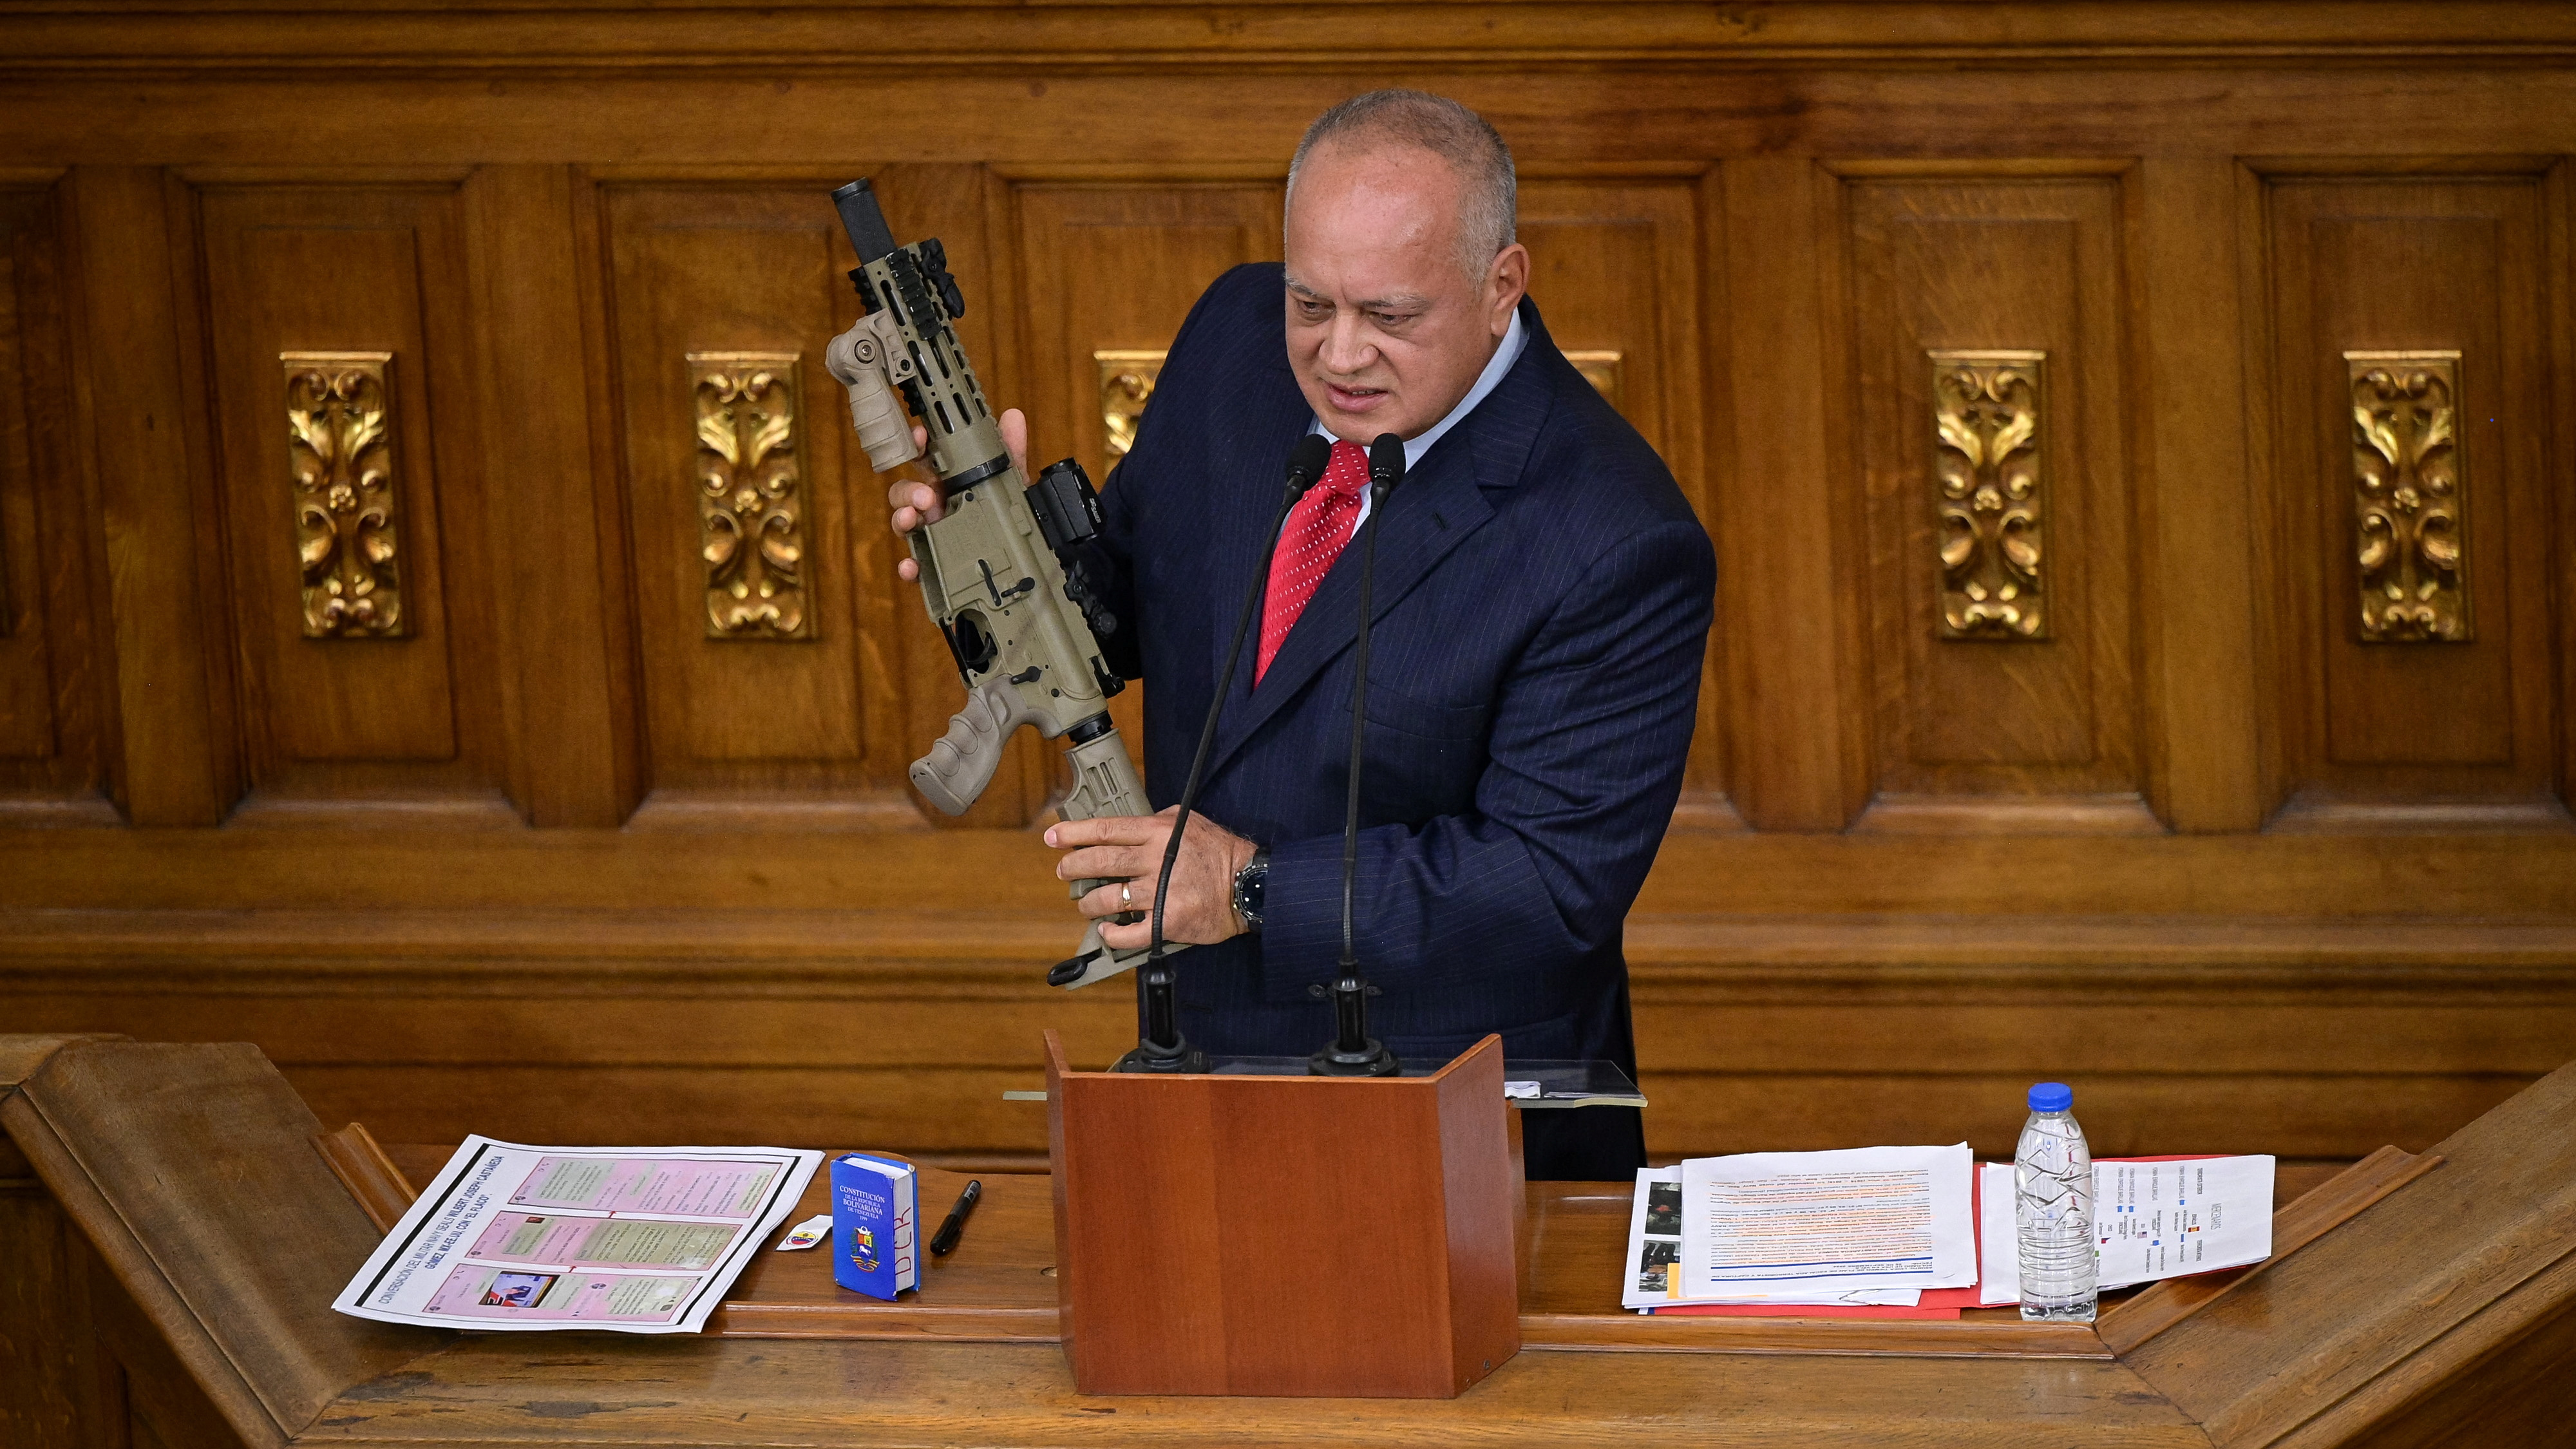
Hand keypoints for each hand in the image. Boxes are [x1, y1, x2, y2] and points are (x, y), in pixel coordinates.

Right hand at [891, 408, 1027, 582]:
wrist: (1021, 568)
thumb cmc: (1009, 523)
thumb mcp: (1013, 487)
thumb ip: (1011, 454)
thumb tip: (1013, 416)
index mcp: (951, 486)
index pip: (926, 461)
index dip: (918, 446)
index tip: (921, 436)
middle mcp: (937, 510)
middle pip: (906, 492)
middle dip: (908, 489)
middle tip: (926, 496)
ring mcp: (933, 538)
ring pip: (904, 525)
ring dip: (902, 519)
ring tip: (914, 519)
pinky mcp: (936, 568)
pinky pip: (916, 567)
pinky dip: (910, 567)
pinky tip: (913, 566)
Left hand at [1047, 807, 1255, 948]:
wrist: (1250, 885)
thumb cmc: (1221, 852)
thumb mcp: (1191, 822)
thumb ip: (1159, 819)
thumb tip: (1131, 824)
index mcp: (1158, 833)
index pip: (1106, 829)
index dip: (1074, 833)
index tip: (1052, 836)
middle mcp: (1155, 860)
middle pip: (1099, 862)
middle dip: (1072, 867)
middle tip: (1064, 871)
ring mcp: (1160, 894)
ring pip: (1107, 899)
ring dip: (1088, 903)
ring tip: (1086, 904)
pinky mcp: (1167, 923)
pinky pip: (1127, 933)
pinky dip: (1111, 933)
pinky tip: (1107, 929)